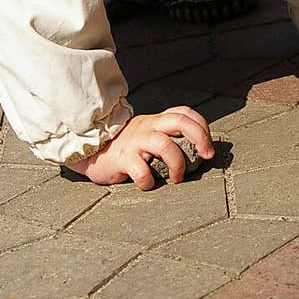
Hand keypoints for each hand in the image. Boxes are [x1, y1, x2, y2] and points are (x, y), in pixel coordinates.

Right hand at [67, 107, 214, 189]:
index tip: (207, 146)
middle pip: (180, 121)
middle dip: (200, 137)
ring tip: (177, 178)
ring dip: (178, 164)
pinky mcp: (123, 159)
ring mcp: (135, 142)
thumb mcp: (146, 135)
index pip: (184, 113)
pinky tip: (148, 185)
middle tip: (207, 156)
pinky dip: (148, 181)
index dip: (201, 126)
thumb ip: (165, 137)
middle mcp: (147, 127)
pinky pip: (141, 170)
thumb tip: (196, 152)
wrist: (90, 151)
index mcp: (155, 121)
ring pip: (165, 144)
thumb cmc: (124, 148)